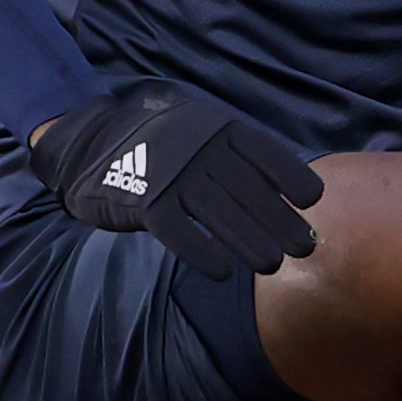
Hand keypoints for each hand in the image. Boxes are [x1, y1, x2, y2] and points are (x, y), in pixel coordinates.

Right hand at [32, 82, 323, 277]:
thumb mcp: (200, 135)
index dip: (291, 178)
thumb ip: (235, 159)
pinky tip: (221, 271)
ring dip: (251, 243)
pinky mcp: (144, 202)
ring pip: (221, 213)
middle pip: (250, 190)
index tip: (311, 203)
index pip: (266, 153)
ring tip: (272, 265)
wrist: (89, 145)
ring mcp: (171, 174)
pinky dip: (203, 253)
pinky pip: (180, 233)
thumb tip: (284, 199)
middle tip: (304, 249)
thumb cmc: (159, 147)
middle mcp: (199, 148)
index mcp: (218, 128)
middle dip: (281, 222)